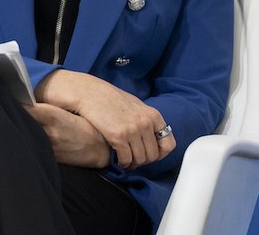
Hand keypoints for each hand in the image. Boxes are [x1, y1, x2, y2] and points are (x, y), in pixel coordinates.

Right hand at [35, 70, 176, 169]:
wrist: (89, 93)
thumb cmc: (109, 98)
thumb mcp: (135, 104)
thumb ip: (146, 119)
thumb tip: (153, 135)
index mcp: (153, 115)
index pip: (168, 144)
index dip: (160, 154)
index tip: (152, 156)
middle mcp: (145, 123)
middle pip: (152, 155)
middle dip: (143, 161)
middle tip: (135, 161)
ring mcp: (133, 130)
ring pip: (140, 159)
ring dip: (133, 164)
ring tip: (126, 162)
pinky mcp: (118, 136)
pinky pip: (126, 158)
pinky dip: (123, 163)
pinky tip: (118, 160)